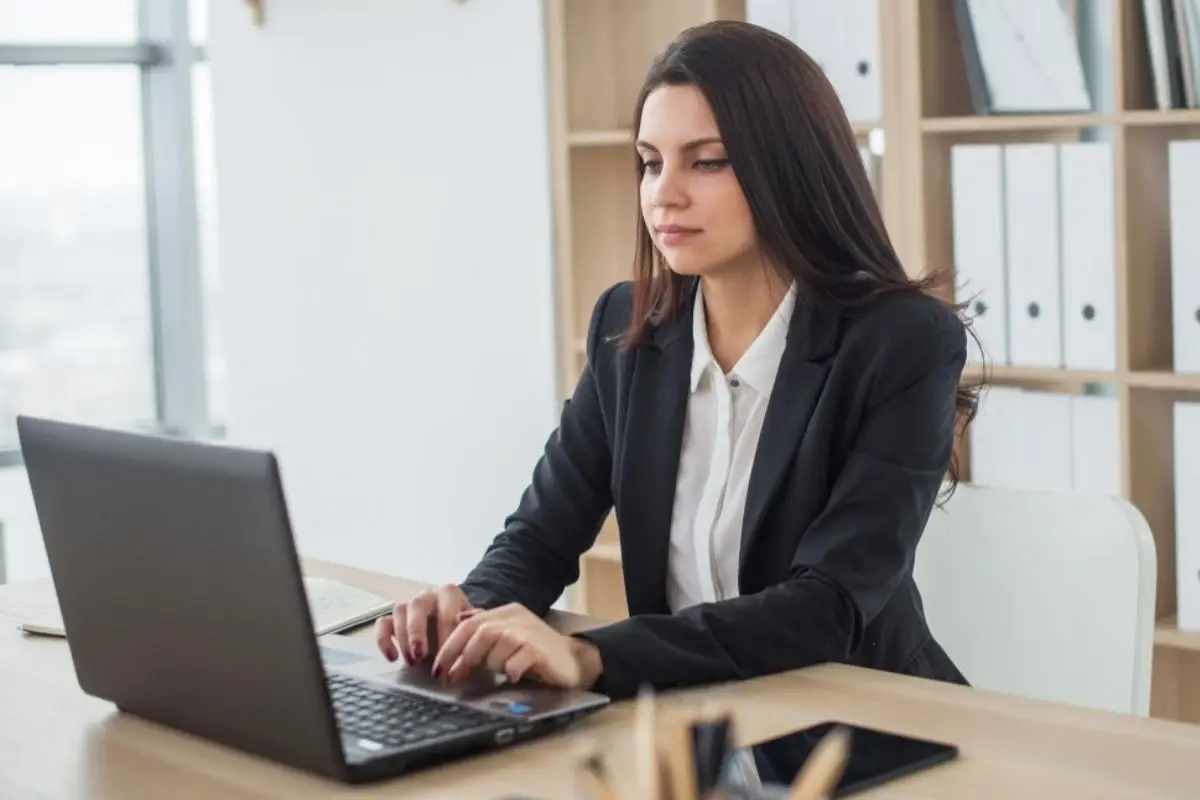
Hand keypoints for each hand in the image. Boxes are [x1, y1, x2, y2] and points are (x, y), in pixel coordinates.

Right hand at [375, 584, 472, 664]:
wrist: (453, 629)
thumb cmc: (464, 628)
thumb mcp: (473, 626)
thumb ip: (473, 625)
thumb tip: (466, 625)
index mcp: (449, 594)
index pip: (446, 609)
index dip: (446, 633)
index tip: (447, 655)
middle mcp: (427, 595)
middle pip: (417, 604)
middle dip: (417, 631)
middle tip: (420, 656)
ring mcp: (408, 605)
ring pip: (399, 612)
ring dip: (403, 638)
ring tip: (412, 662)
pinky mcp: (393, 618)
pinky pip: (382, 623)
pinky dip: (383, 640)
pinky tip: (392, 658)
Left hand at [430, 603, 602, 688]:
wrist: (574, 661)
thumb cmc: (536, 652)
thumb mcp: (509, 634)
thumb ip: (486, 626)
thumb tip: (457, 620)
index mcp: (506, 612)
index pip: (468, 623)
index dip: (450, 645)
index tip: (438, 667)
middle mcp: (516, 618)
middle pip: (479, 633)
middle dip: (464, 657)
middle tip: (454, 676)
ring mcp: (528, 632)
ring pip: (494, 649)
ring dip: (492, 665)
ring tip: (502, 671)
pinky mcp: (539, 650)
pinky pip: (513, 663)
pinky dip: (510, 672)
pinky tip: (515, 677)